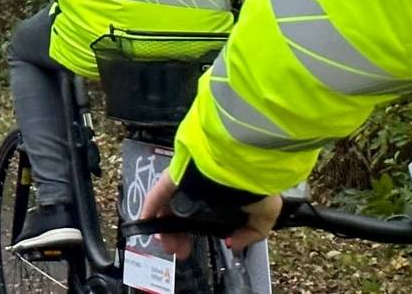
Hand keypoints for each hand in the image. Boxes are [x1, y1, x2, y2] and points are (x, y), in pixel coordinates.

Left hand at [137, 171, 282, 258]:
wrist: (245, 161)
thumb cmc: (257, 184)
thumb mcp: (265, 215)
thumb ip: (251, 233)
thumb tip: (233, 244)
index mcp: (224, 195)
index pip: (203, 217)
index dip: (196, 234)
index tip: (192, 249)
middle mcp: (203, 188)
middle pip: (183, 214)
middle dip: (178, 235)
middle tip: (177, 251)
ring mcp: (187, 181)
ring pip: (170, 206)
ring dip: (164, 226)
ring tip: (166, 244)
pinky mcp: (174, 175)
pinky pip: (159, 193)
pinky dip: (151, 206)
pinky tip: (146, 221)